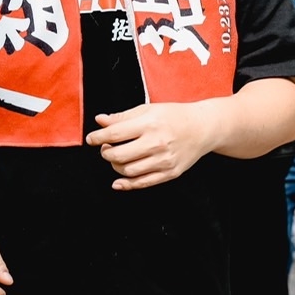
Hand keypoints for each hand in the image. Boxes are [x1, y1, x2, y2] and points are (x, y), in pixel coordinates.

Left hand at [87, 102, 215, 189]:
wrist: (203, 128)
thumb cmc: (174, 116)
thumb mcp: (147, 109)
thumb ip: (122, 116)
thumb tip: (100, 121)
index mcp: (150, 124)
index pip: (115, 134)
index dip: (98, 138)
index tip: (91, 139)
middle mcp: (157, 143)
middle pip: (119, 156)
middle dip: (105, 153)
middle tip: (105, 148)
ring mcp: (164, 160)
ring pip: (128, 171)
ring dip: (115, 166)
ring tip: (116, 158)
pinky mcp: (170, 173)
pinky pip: (143, 183)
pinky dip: (127, 185)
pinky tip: (118, 181)